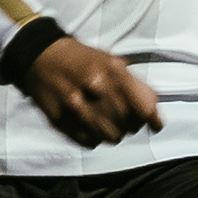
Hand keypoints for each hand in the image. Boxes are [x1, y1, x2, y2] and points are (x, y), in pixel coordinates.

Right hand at [24, 37, 161, 147]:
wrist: (41, 56)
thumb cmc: (81, 59)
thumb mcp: (112, 62)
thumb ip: (135, 85)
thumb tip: (154, 110)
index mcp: (112, 71)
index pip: (144, 107)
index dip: (153, 120)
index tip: (155, 126)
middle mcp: (95, 88)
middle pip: (128, 125)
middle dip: (130, 124)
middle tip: (124, 117)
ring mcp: (76, 105)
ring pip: (110, 137)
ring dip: (113, 133)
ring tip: (106, 121)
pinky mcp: (60, 120)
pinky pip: (89, 141)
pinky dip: (94, 137)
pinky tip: (90, 124)